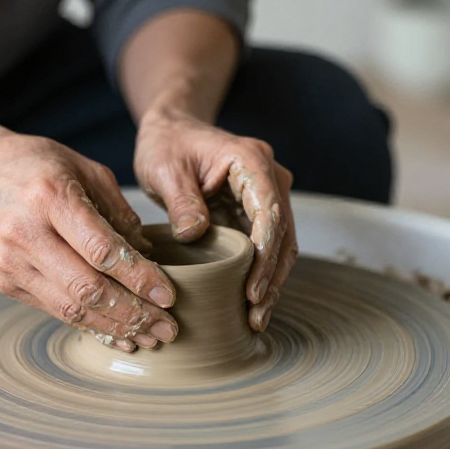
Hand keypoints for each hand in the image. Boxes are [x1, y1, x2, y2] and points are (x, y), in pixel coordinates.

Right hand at [0, 132, 178, 351]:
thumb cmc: (34, 164)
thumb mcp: (84, 169)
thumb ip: (118, 212)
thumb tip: (148, 256)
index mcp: (50, 197)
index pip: (101, 250)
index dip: (138, 278)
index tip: (168, 295)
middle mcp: (25, 234)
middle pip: (87, 289)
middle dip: (134, 314)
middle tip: (167, 327)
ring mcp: (11, 263)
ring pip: (71, 309)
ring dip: (115, 328)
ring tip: (149, 337)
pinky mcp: (6, 282)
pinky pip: (55, 311)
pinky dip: (91, 325)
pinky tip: (118, 333)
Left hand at [134, 109, 297, 331]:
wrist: (172, 129)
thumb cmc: (167, 143)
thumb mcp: (166, 168)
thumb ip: (182, 201)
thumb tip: (194, 236)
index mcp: (251, 162)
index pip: (268, 215)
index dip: (264, 257)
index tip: (251, 290)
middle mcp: (269, 178)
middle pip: (283, 235)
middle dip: (272, 279)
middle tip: (256, 316)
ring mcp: (265, 196)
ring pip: (280, 246)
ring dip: (271, 282)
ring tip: (256, 319)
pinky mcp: (253, 212)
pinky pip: (265, 247)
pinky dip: (260, 274)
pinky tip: (251, 303)